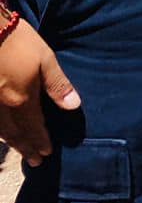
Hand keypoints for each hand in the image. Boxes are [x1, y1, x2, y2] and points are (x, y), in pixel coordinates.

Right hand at [0, 18, 80, 166]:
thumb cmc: (17, 41)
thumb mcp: (45, 59)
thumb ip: (58, 85)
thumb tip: (73, 106)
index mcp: (20, 100)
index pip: (34, 127)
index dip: (41, 141)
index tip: (47, 154)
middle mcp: (0, 107)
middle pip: (14, 134)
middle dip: (26, 148)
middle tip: (35, 161)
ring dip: (11, 143)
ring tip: (20, 151)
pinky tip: (1, 133)